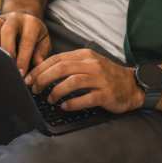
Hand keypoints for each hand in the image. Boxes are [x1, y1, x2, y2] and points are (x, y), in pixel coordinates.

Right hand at [0, 11, 51, 75]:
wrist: (24, 21)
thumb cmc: (34, 39)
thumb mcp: (43, 44)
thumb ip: (40, 55)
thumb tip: (36, 67)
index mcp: (32, 23)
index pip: (27, 40)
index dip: (23, 58)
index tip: (20, 74)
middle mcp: (15, 17)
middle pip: (8, 30)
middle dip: (7, 51)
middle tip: (6, 68)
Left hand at [24, 48, 143, 113]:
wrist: (132, 85)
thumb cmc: (106, 76)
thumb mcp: (89, 64)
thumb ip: (70, 65)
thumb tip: (43, 72)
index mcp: (85, 55)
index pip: (57, 59)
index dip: (40, 69)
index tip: (29, 79)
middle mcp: (92, 65)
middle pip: (62, 68)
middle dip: (43, 79)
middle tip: (35, 89)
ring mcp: (100, 79)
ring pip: (72, 81)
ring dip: (56, 91)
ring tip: (49, 99)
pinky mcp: (106, 94)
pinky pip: (86, 98)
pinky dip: (72, 103)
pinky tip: (64, 106)